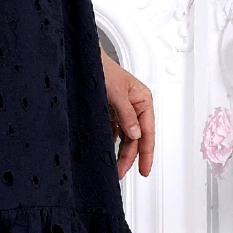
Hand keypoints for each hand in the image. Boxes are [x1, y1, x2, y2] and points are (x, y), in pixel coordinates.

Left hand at [103, 54, 154, 179]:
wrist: (84, 59)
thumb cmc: (103, 68)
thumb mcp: (116, 93)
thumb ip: (127, 115)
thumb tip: (136, 135)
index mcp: (144, 101)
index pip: (147, 133)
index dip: (146, 154)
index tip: (145, 170)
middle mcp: (136, 107)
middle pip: (136, 138)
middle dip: (130, 157)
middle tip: (121, 173)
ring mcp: (123, 110)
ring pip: (126, 137)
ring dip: (121, 152)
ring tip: (115, 168)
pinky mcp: (111, 111)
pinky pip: (115, 131)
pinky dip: (112, 141)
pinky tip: (107, 151)